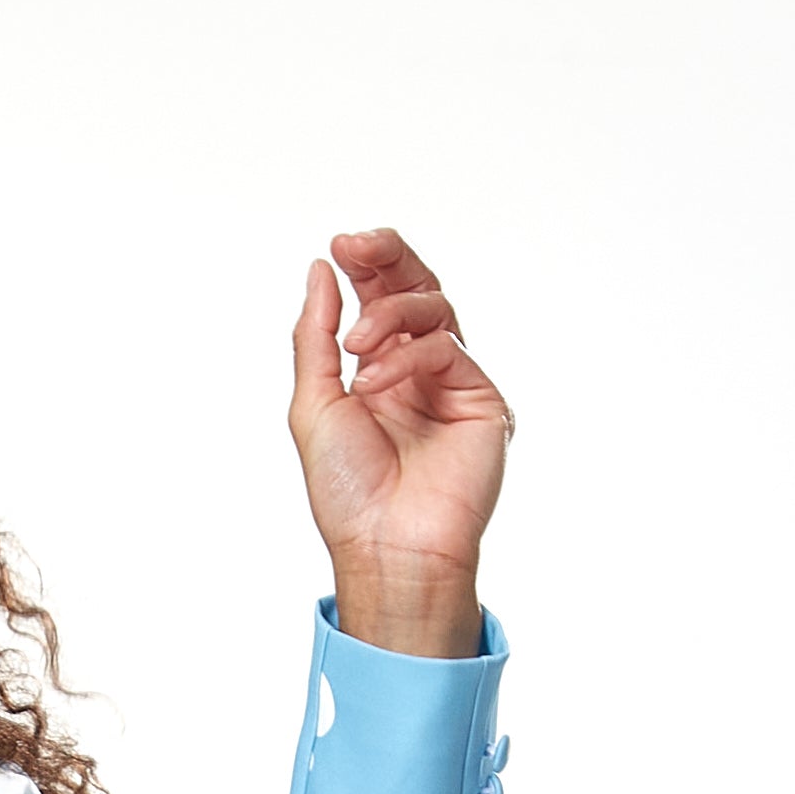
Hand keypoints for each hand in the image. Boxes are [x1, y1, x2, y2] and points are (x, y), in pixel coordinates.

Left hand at [287, 231, 510, 649]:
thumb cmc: (348, 495)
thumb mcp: (313, 405)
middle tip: (356, 245)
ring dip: (388, 316)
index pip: (380, 297)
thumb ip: (315, 337)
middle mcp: (418, 372)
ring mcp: (452, 382)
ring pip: (434, 308)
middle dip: (387, 259)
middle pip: (416, 287)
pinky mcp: (481, 398)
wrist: (385, 548)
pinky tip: (377, 384)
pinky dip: (407, 357)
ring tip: (356, 351)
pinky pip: (447, 347)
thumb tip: (321, 270)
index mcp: (379, 372)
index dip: (366, 263)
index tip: (340, 244)